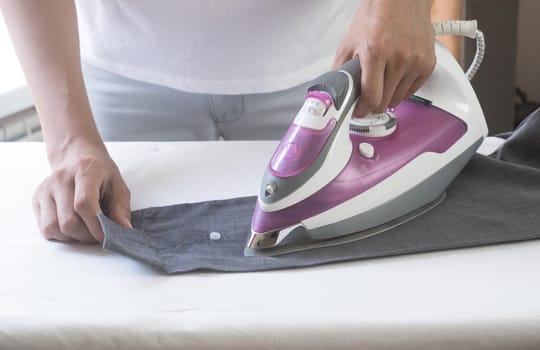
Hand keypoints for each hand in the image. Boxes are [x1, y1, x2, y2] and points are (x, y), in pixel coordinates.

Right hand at [32, 144, 131, 242]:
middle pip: (69, 221)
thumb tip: (124, 231)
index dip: (96, 225)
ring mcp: (46, 189)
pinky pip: (45, 228)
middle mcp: (61, 179)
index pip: (84, 203)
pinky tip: (73, 226)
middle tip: (99, 234)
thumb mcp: (118, 186)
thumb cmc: (101, 173)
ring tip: (87, 230)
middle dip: (87, 235)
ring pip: (54, 227)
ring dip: (73, 237)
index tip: (107, 237)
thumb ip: (121, 209)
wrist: (77, 156)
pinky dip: (61, 235)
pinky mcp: (37, 198)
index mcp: (85, 171)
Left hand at [333, 0, 435, 116]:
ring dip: (387, 96)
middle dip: (373, 103)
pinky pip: (412, 91)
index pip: (371, 97)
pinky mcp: (428, 64)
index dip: (362, 110)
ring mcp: (416, 62)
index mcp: (375, 52)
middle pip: (384, 102)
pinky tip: (395, 76)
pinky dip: (401, 89)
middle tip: (367, 95)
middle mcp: (399, 58)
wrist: (402, 0)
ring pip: (398, 99)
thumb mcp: (349, 41)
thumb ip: (340, 69)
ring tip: (382, 80)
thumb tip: (335, 91)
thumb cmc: (376, 16)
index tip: (358, 111)